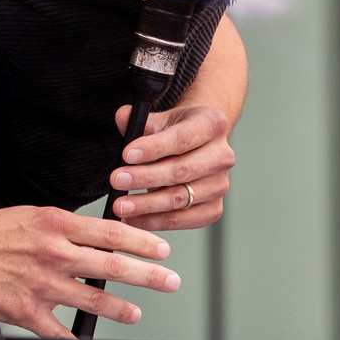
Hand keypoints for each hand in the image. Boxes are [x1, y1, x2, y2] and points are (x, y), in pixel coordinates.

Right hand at [0, 205, 177, 338]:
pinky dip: (77, 337)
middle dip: (148, 275)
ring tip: (135, 311)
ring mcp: (41, 284)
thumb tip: (94, 239)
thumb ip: (61, 228)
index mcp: (54, 223)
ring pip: (94, 299)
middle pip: (112, 266)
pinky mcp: (26, 311)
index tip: (161, 250)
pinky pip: (62, 331)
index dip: (142, 243)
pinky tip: (86, 339)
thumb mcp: (27, 216)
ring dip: (121, 308)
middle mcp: (52, 252)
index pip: (110, 232)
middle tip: (169, 280)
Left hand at [107, 103, 233, 230]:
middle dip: (145, 178)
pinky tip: (133, 219)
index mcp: (213, 124)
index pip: (182, 138)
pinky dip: (156, 221)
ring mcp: (220, 185)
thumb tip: (123, 117)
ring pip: (181, 198)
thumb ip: (141, 120)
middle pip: (181, 171)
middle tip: (117, 181)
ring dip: (147, 205)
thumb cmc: (176, 130)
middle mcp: (222, 156)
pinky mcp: (214, 209)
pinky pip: (183, 220)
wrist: (197, 145)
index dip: (154, 148)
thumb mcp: (161, 119)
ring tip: (121, 205)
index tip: (126, 154)